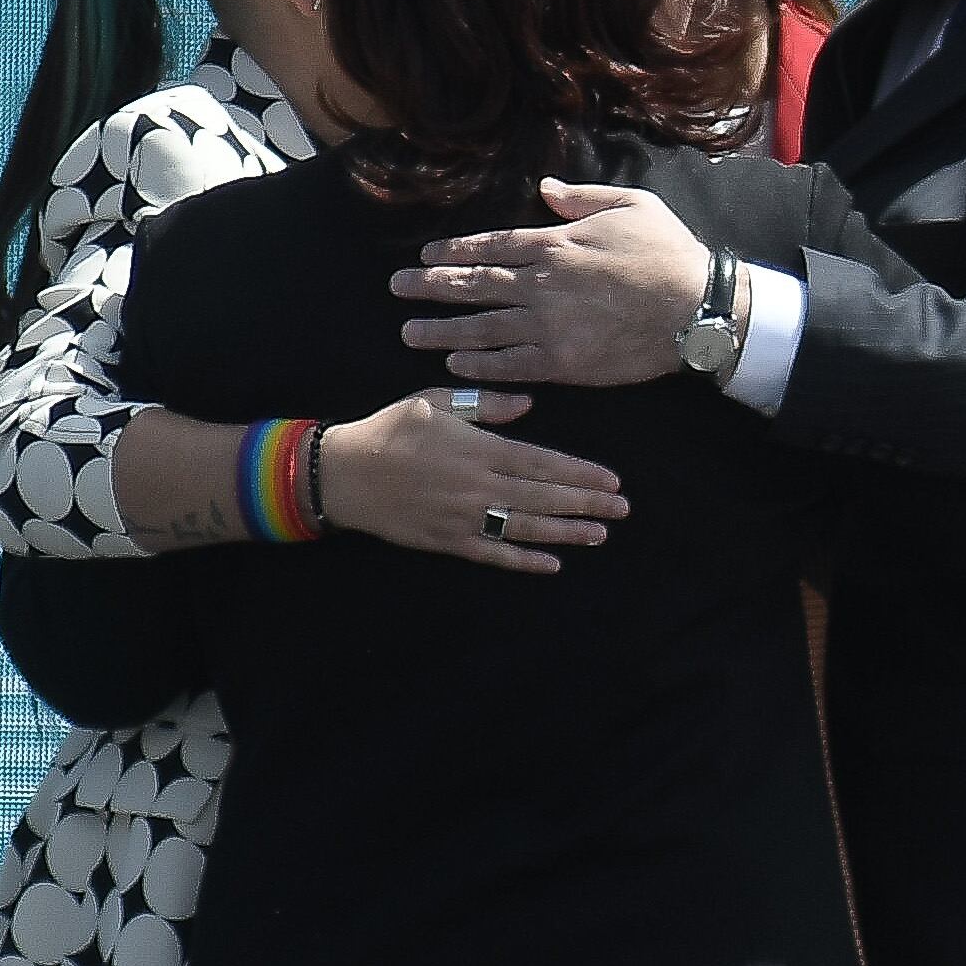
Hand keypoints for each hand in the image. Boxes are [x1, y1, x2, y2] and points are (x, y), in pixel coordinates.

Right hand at [318, 388, 628, 576]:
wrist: (342, 473)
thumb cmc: (390, 430)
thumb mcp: (435, 401)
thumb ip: (484, 404)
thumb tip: (528, 404)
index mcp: (478, 448)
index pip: (542, 462)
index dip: (580, 473)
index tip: (612, 480)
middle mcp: (477, 485)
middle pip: (543, 497)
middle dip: (586, 504)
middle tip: (623, 510)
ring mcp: (463, 517)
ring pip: (525, 527)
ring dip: (566, 532)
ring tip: (600, 534)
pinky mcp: (447, 541)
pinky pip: (492, 554)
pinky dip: (523, 560)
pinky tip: (553, 564)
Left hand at [392, 180, 708, 386]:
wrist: (697, 309)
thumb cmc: (669, 254)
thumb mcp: (631, 205)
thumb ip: (583, 198)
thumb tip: (547, 189)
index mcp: (555, 245)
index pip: (490, 247)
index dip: (453, 252)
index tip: (425, 257)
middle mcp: (542, 285)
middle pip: (473, 284)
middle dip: (429, 287)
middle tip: (396, 289)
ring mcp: (549, 326)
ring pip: (481, 328)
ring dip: (440, 329)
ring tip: (408, 331)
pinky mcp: (563, 363)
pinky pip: (509, 365)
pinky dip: (478, 364)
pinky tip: (453, 362)